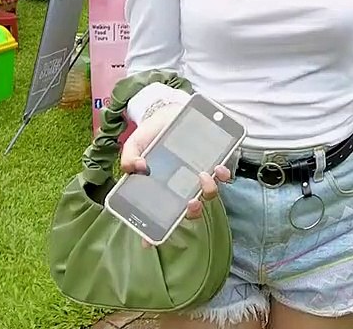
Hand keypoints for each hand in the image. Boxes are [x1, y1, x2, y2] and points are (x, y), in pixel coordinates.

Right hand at [120, 99, 230, 244]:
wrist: (170, 110)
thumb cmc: (152, 133)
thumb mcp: (135, 143)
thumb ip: (129, 157)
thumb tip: (137, 169)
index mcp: (161, 190)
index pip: (160, 218)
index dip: (155, 233)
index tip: (149, 242)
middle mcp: (181, 188)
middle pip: (189, 211)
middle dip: (192, 212)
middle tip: (190, 203)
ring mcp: (198, 177)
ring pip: (208, 195)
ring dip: (208, 191)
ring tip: (204, 176)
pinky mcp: (213, 163)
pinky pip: (222, 175)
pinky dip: (222, 174)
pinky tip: (218, 168)